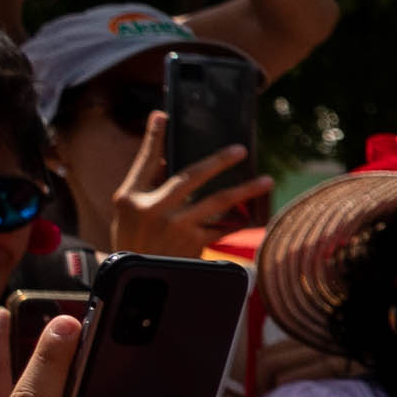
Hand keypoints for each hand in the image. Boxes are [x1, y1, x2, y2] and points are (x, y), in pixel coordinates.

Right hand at [101, 112, 269, 260]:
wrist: (136, 280)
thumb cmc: (135, 238)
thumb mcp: (129, 209)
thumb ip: (147, 180)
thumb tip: (165, 151)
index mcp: (131, 197)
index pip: (144, 161)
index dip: (153, 138)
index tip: (163, 116)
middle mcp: (153, 210)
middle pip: (190, 178)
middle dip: (217, 162)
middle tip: (241, 150)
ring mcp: (175, 228)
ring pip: (217, 203)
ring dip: (245, 191)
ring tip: (267, 181)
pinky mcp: (193, 245)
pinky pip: (223, 228)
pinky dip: (240, 219)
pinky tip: (257, 212)